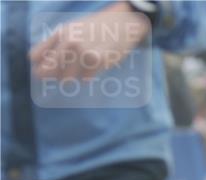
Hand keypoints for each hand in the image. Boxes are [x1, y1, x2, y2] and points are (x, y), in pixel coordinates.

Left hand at [30, 2, 150, 80]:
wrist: (122, 24)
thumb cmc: (95, 29)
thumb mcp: (70, 30)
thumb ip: (51, 43)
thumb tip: (33, 59)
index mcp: (60, 34)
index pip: (36, 55)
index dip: (38, 66)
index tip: (43, 72)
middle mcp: (69, 42)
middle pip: (49, 70)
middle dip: (54, 76)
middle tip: (64, 75)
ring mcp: (83, 52)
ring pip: (67, 78)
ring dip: (72, 78)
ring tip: (81, 70)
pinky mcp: (98, 60)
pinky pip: (85, 78)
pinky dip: (87, 76)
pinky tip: (93, 68)